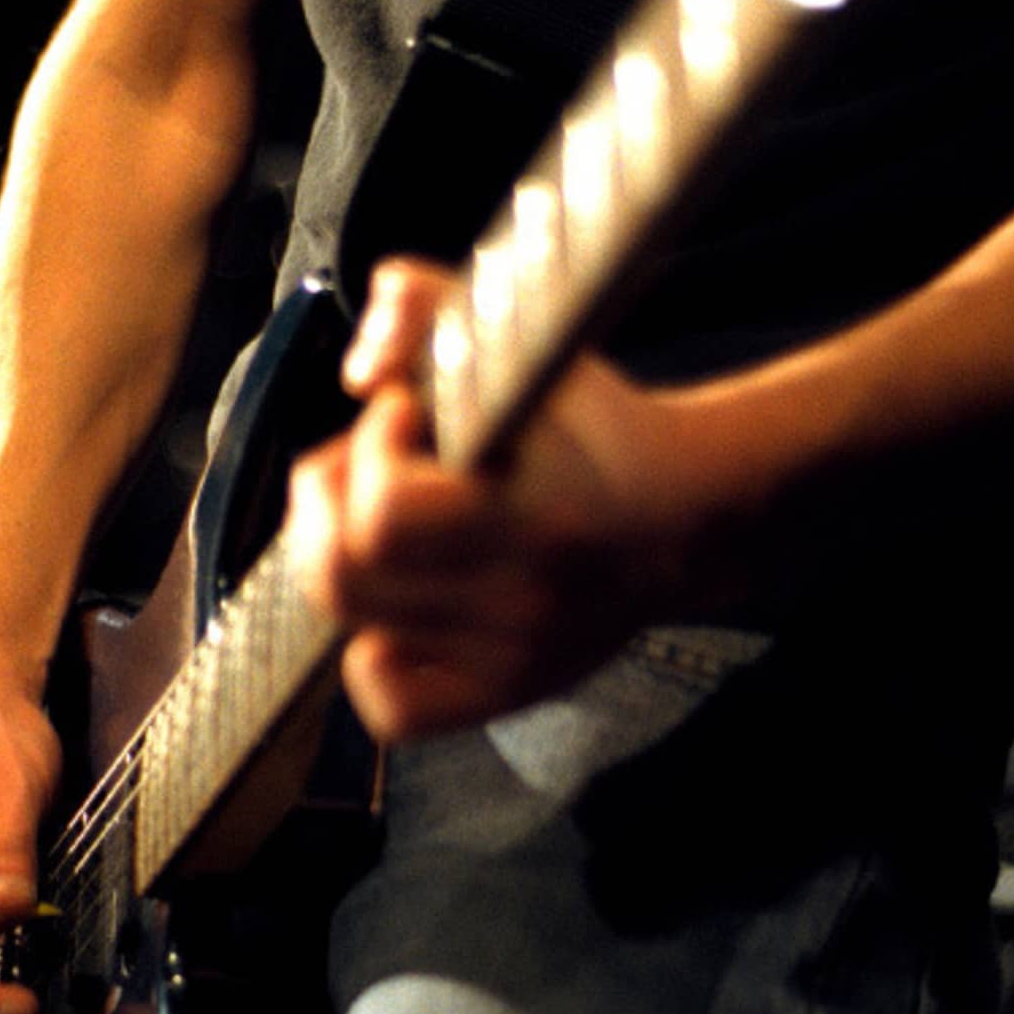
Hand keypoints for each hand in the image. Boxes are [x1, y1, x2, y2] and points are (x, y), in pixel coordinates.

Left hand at [287, 259, 745, 738]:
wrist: (686, 517)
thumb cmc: (595, 429)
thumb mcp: (525, 341)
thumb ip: (427, 306)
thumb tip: (357, 370)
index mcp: (533, 520)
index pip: (383, 517)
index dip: (367, 453)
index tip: (401, 415)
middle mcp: (520, 607)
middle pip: (341, 579)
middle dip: (327, 502)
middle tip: (361, 465)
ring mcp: (510, 662)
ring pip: (352, 629)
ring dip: (340, 560)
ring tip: (377, 520)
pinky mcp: (502, 696)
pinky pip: (391, 707)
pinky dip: (369, 657)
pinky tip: (396, 607)